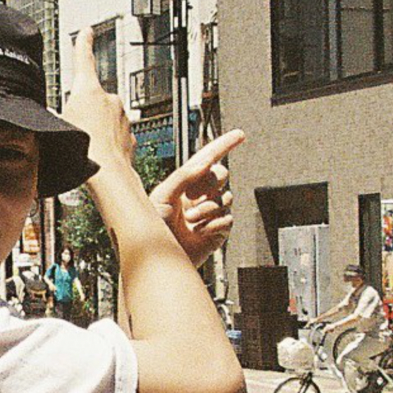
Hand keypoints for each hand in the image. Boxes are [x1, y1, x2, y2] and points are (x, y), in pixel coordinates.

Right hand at [62, 29, 135, 177]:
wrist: (109, 173)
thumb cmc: (84, 149)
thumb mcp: (60, 126)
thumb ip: (57, 115)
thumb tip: (50, 113)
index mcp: (88, 90)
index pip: (84, 59)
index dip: (84, 43)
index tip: (87, 31)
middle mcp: (110, 98)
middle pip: (93, 97)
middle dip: (85, 109)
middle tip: (77, 128)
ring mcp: (122, 115)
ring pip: (106, 116)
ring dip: (97, 127)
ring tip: (88, 144)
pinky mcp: (129, 133)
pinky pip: (115, 133)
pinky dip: (108, 140)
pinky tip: (100, 152)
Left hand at [149, 132, 241, 267]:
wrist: (159, 258)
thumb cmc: (153, 229)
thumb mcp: (162, 196)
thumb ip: (183, 176)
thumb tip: (204, 162)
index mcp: (184, 184)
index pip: (207, 159)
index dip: (223, 145)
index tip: (239, 135)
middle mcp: (199, 196)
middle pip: (220, 175)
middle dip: (210, 182)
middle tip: (193, 195)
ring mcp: (209, 214)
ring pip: (225, 198)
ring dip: (207, 208)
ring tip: (190, 220)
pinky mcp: (218, 232)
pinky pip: (228, 219)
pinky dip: (214, 224)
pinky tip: (199, 232)